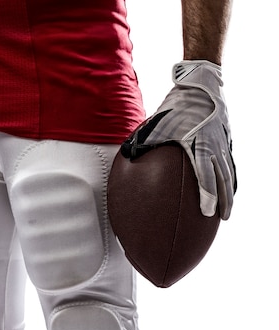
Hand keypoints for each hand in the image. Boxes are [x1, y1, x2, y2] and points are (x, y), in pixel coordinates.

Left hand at [121, 60, 236, 219]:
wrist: (200, 85)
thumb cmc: (175, 106)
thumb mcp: (156, 124)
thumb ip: (142, 141)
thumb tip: (125, 156)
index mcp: (198, 144)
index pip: (206, 175)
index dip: (208, 195)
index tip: (207, 212)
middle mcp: (214, 145)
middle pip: (222, 179)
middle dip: (223, 200)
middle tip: (220, 219)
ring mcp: (223, 143)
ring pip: (229, 173)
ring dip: (229, 193)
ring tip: (226, 211)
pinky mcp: (226, 140)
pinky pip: (230, 164)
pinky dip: (230, 179)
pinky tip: (227, 191)